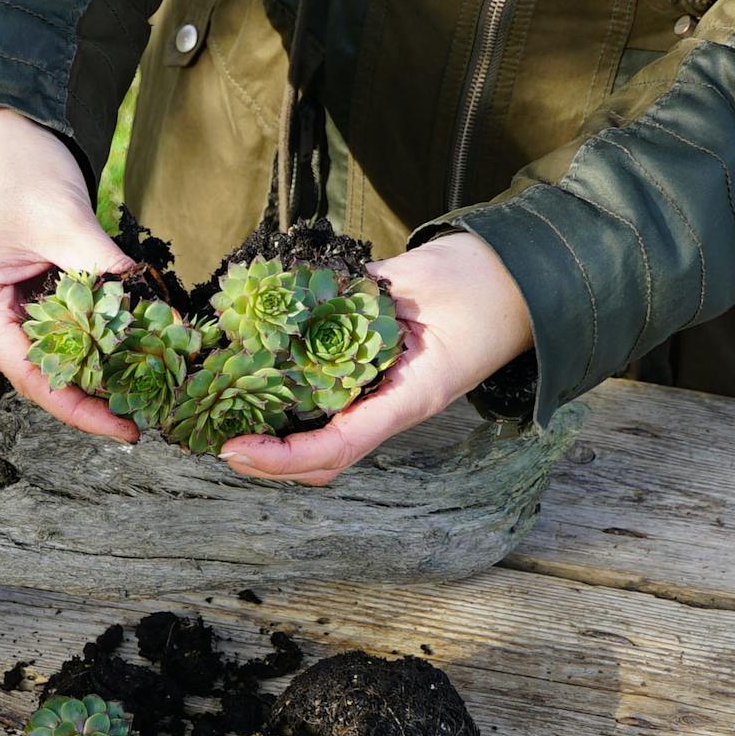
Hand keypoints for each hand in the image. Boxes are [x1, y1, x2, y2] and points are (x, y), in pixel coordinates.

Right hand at [0, 109, 138, 442]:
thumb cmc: (14, 164)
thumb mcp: (62, 219)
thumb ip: (104, 269)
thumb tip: (160, 312)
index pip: (31, 375)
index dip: (80, 409)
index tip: (127, 429)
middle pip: (44, 371)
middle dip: (96, 393)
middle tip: (153, 411)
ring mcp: (5, 301)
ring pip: (58, 350)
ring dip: (102, 366)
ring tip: (152, 386)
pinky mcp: (27, 287)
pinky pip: (67, 323)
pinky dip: (100, 335)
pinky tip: (136, 345)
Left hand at [218, 232, 532, 484]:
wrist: (520, 277)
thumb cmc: (477, 281)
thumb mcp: (415, 283)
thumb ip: (358, 294)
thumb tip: (299, 298)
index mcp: (410, 396)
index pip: (337, 446)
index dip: (281, 456)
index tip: (234, 449)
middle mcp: (393, 405)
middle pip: (324, 456)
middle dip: (269, 459)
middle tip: (214, 441)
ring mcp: (387, 394)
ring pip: (325, 437)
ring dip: (277, 436)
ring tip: (225, 420)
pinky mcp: (380, 375)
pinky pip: (333, 404)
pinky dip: (294, 401)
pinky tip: (257, 384)